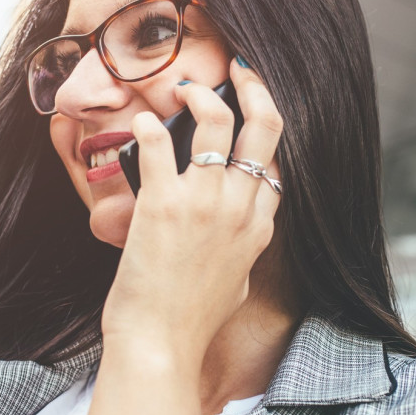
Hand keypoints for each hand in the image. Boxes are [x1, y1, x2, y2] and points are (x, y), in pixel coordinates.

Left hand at [101, 57, 283, 376]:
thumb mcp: (237, 284)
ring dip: (200, 93)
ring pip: (218, 122)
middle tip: (240, 69)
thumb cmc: (193, 320)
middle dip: (256, 88)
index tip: (253, 110)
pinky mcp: (163, 203)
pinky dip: (148, 127)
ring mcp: (205, 202)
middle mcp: (240, 207)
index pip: (275, 162)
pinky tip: (140, 123)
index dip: (265, 130)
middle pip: (266, 128)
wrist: (161, 344)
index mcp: (260, 227)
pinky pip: (159, 146)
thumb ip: (242, 252)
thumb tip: (237, 238)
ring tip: (184, 85)